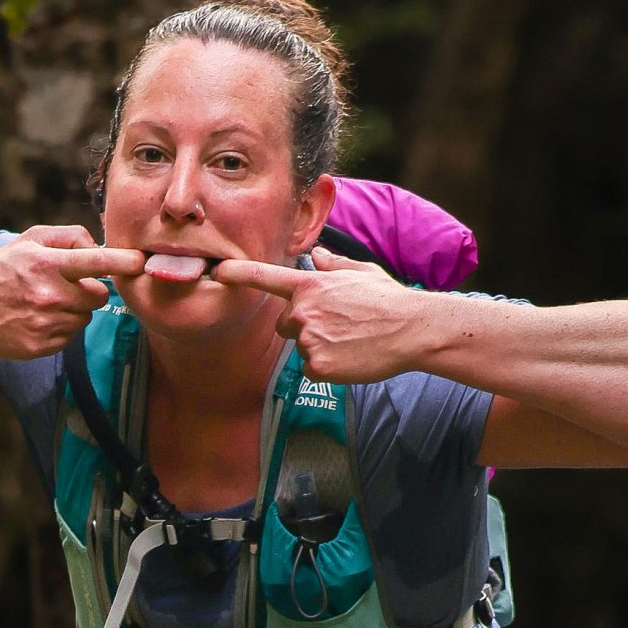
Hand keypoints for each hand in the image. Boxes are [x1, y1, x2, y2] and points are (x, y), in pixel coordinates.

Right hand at [0, 229, 145, 359]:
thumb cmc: (4, 266)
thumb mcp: (32, 239)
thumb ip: (69, 237)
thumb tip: (100, 249)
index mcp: (48, 265)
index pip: (95, 262)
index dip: (123, 262)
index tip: (142, 262)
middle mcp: (48, 296)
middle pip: (98, 296)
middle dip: (90, 290)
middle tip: (67, 286)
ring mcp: (44, 324)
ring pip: (83, 318)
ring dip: (73, 310)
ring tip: (44, 303)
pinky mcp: (39, 347)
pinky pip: (68, 337)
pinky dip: (59, 329)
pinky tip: (36, 319)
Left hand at [209, 247, 434, 381]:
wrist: (410, 329)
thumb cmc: (388, 299)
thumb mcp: (361, 272)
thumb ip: (334, 267)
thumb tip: (318, 256)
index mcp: (310, 285)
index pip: (265, 277)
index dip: (238, 274)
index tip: (217, 271)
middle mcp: (303, 311)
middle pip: (284, 324)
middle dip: (303, 326)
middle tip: (337, 326)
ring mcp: (309, 340)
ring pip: (301, 349)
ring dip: (320, 347)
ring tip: (350, 341)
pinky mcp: (319, 366)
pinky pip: (312, 370)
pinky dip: (328, 368)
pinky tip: (350, 358)